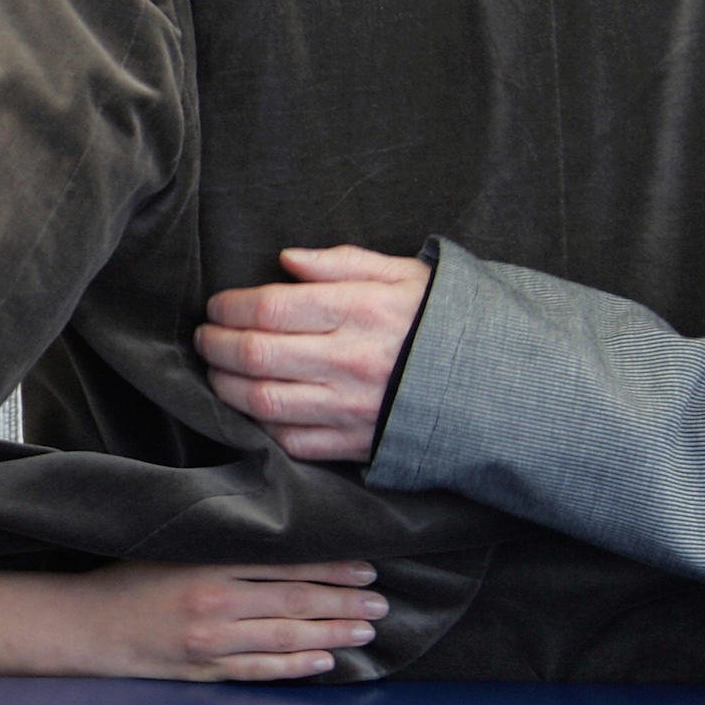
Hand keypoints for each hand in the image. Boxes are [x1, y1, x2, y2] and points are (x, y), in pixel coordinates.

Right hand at [74, 559, 384, 680]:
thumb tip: (275, 531)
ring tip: (366, 629)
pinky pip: (262, 670)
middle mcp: (215, 602)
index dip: (330, 565)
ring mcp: (212, 641)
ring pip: (287, 638)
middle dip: (344, 601)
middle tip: (381, 600)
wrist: (89, 623)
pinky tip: (326, 662)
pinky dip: (298, 668)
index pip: (284, 563)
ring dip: (332, 634)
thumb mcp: (173, 545)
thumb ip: (219, 540)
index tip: (365, 565)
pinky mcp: (207, 669)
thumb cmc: (129, 576)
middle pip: (295, 601)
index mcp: (208, 563)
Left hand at [196, 246, 432, 460]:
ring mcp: (353, 408)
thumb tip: (287, 259)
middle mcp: (352, 361)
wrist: (500, 387)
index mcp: (361, 311)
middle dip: (215, 345)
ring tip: (216, 371)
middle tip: (204, 337)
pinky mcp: (358, 445)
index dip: (230, 307)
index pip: (271, 308)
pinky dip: (261, 427)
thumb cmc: (443, 321)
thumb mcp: (404, 274)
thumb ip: (342, 262)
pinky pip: (293, 442)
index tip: (217, 306)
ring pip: (264, 402)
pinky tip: (252, 408)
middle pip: (257, 355)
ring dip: (226, 387)